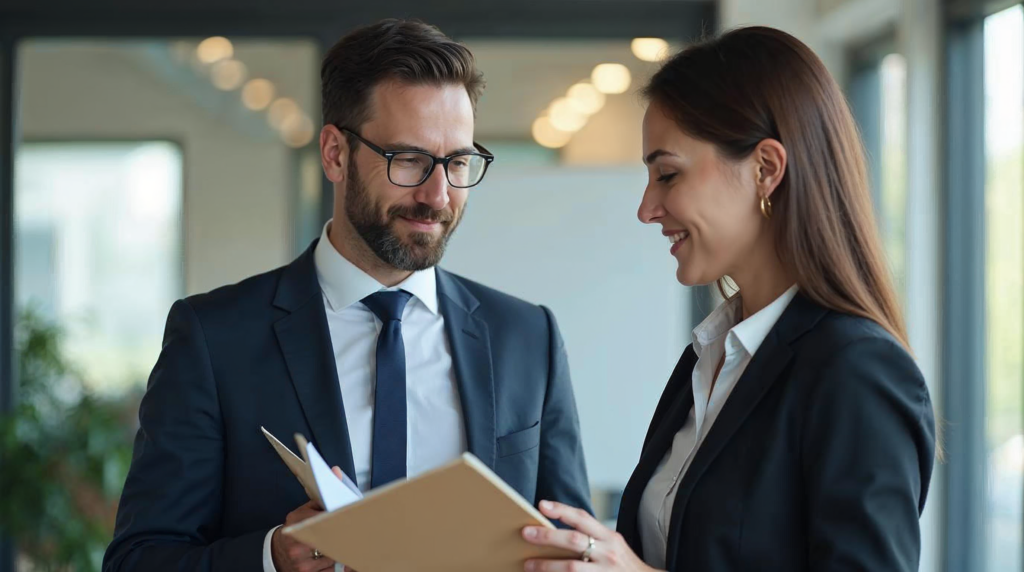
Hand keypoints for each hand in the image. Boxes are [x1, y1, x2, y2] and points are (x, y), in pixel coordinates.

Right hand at [272, 467, 351, 571]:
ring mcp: (300, 562)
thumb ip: (323, 494)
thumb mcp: (307, 508)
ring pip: (333, 556)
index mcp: (296, 522)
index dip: (339, 519)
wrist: (278, 550)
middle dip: (343, 537)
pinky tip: (333, 557)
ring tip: (338, 544)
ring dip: (339, 551)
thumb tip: (336, 471)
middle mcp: (296, 544)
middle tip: (354, 531)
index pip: (322, 520)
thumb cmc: (298, 525)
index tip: (351, 518)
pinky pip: (330, 570)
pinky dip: (335, 565)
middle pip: (329, 541)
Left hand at [521, 501, 660, 571]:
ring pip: (571, 567)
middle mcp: (608, 553)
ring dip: (546, 565)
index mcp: (610, 537)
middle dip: (547, 536)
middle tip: (526, 533)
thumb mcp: (613, 544)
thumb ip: (591, 537)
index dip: (562, 510)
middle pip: (573, 540)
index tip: (542, 505)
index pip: (583, 518)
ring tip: (528, 564)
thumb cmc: (622, 563)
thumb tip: (554, 532)